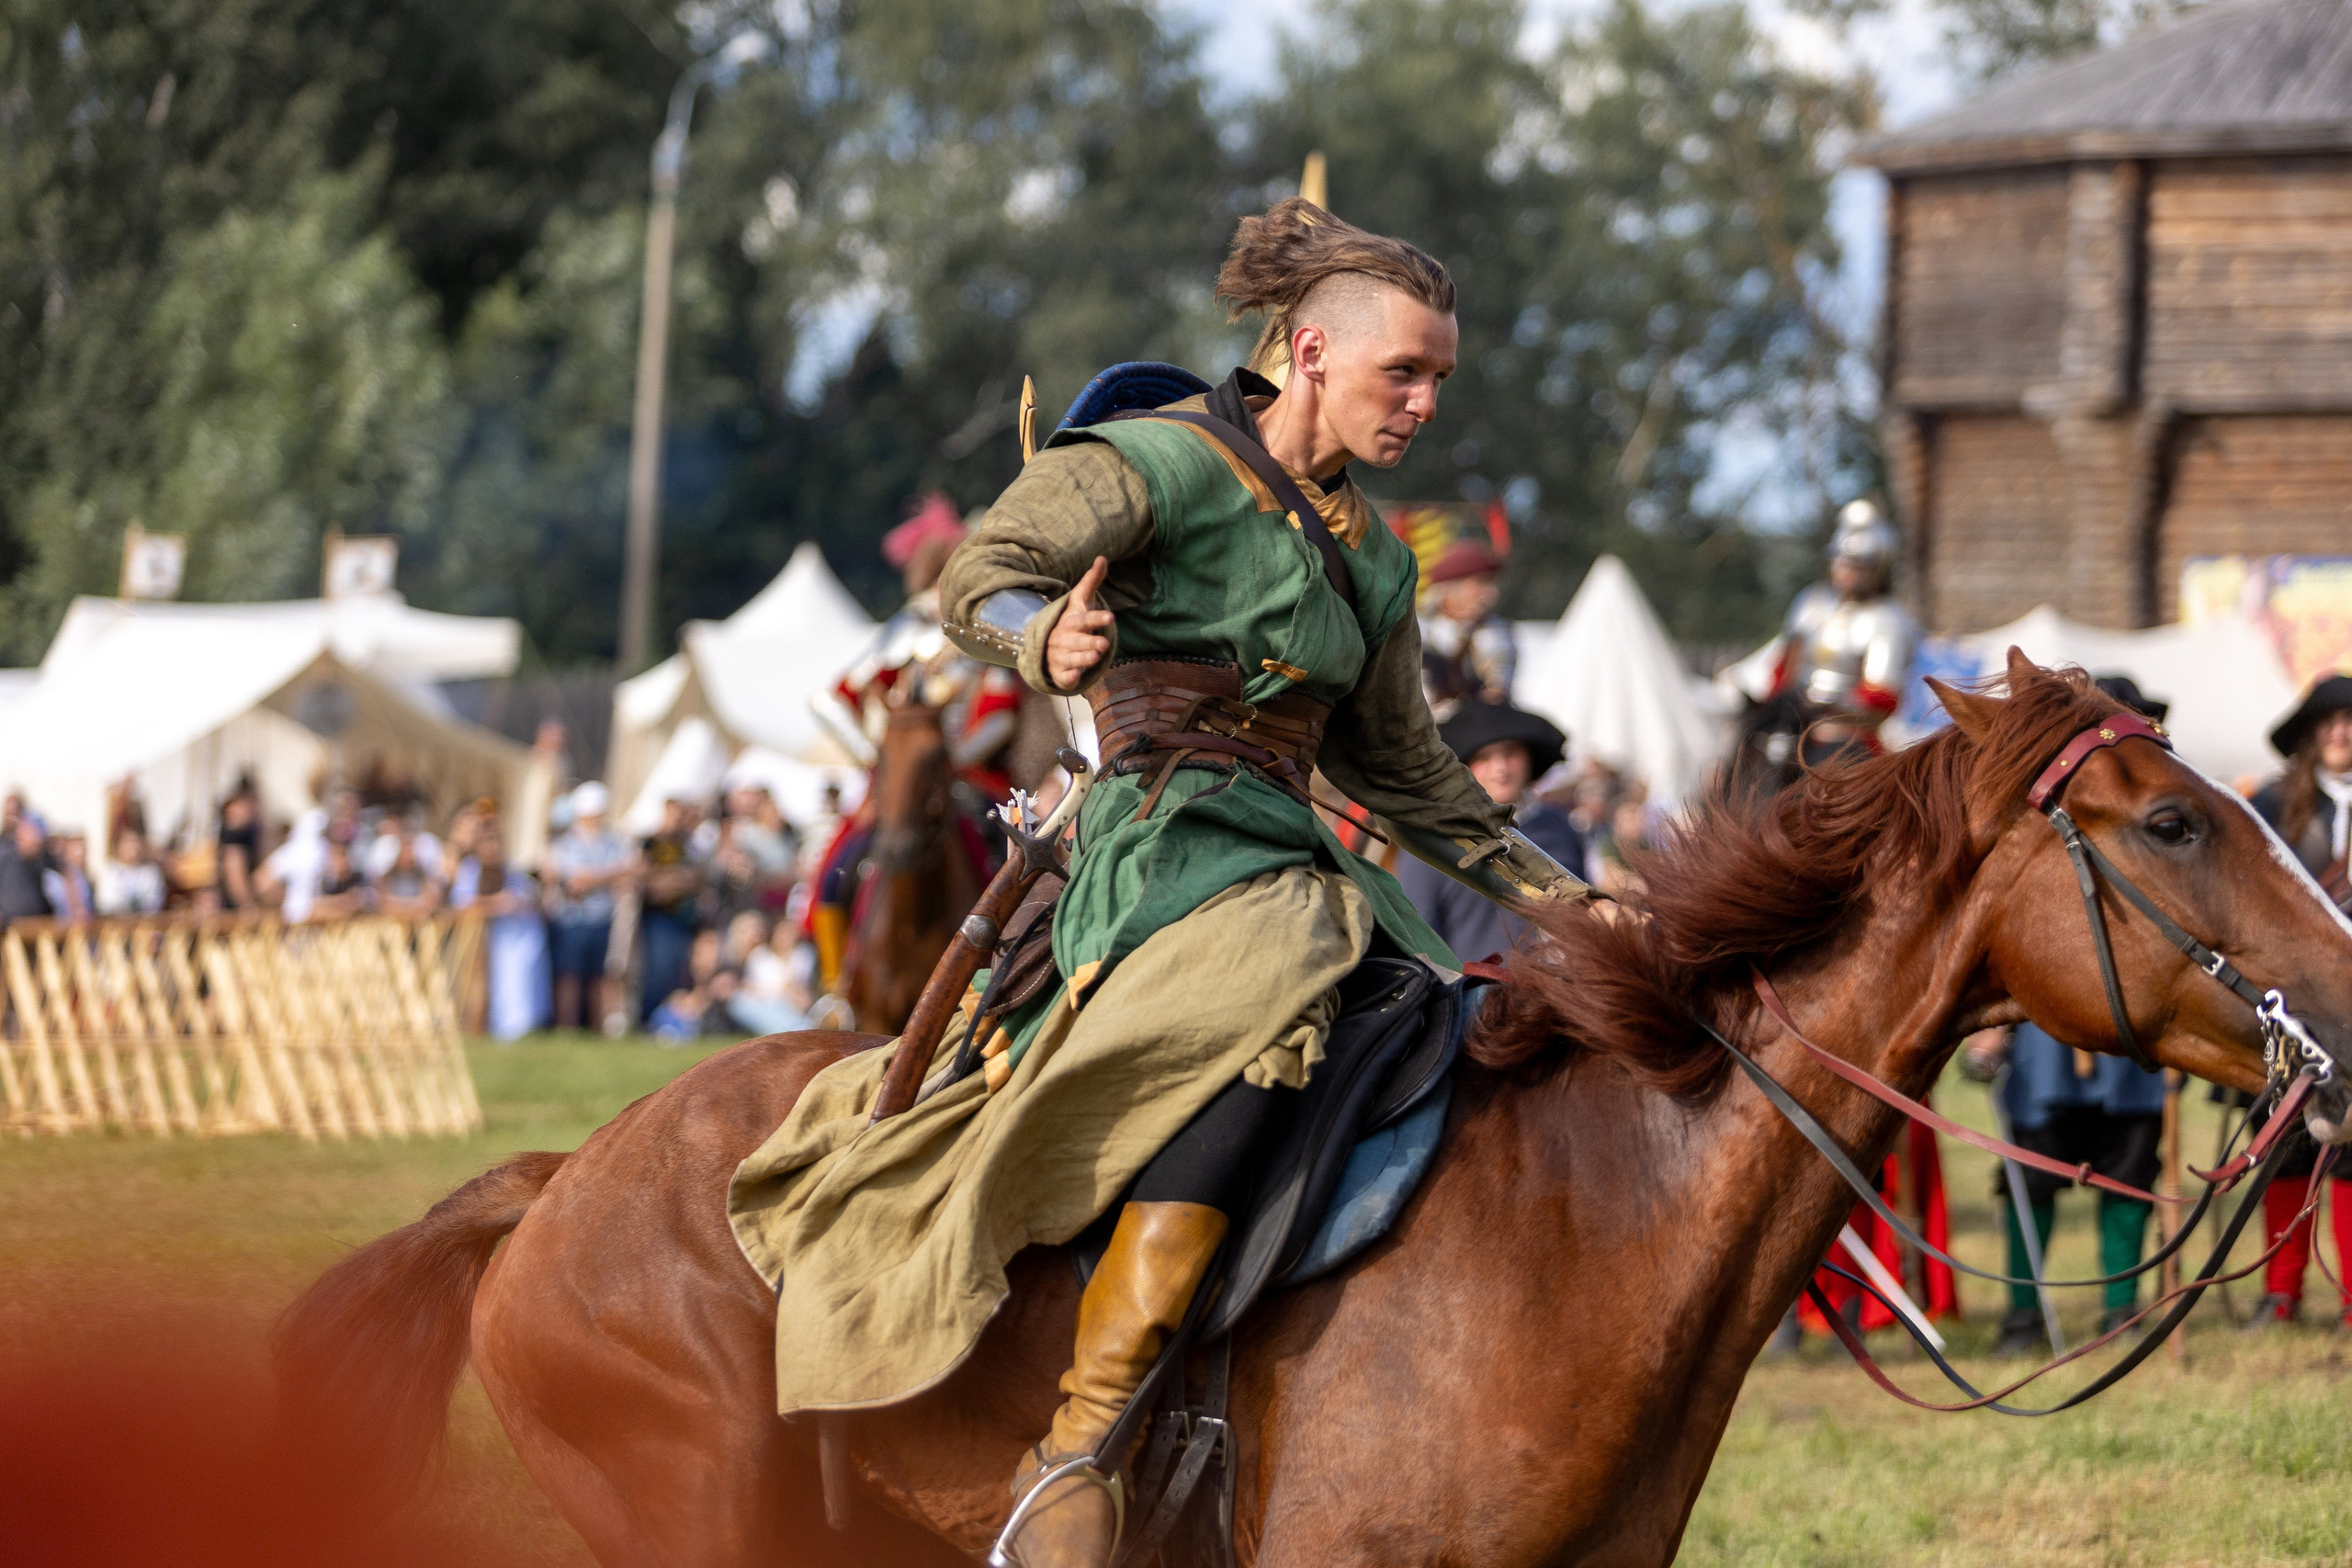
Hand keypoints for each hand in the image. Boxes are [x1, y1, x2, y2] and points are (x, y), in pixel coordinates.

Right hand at [1046, 556, 1114, 690]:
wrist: (1046, 646)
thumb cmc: (1071, 622)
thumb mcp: (1080, 602)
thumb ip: (1091, 582)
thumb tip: (1102, 558)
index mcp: (1071, 622)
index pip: (1084, 619)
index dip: (1096, 618)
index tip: (1110, 616)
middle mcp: (1064, 640)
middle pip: (1077, 641)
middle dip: (1089, 642)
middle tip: (1104, 643)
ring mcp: (1061, 657)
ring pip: (1072, 659)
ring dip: (1083, 659)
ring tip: (1096, 657)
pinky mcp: (1061, 674)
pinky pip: (1064, 677)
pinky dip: (1068, 677)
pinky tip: (1075, 676)